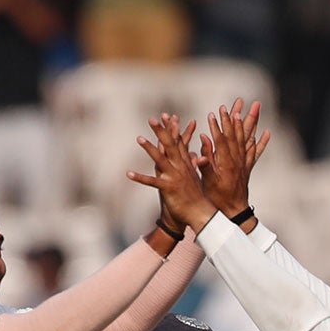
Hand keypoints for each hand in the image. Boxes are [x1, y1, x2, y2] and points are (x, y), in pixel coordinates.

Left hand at [127, 113, 216, 232]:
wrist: (200, 214)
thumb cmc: (196, 197)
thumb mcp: (193, 176)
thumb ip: (191, 163)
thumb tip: (193, 154)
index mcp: (185, 163)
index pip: (178, 142)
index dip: (173, 128)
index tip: (168, 116)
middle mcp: (180, 167)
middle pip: (170, 145)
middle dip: (161, 131)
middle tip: (152, 118)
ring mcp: (174, 177)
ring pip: (160, 159)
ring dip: (150, 148)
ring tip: (139, 138)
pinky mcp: (168, 188)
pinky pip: (152, 182)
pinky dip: (140, 178)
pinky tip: (129, 173)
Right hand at [196, 98, 269, 222]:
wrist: (233, 212)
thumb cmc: (217, 198)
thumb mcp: (207, 181)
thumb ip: (205, 161)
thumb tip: (203, 141)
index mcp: (227, 163)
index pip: (223, 140)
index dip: (218, 125)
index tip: (215, 112)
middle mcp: (238, 161)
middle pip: (239, 134)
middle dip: (237, 116)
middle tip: (239, 101)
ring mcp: (244, 163)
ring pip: (248, 138)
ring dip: (251, 122)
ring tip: (255, 106)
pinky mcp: (247, 168)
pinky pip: (256, 152)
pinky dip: (261, 142)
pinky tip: (266, 132)